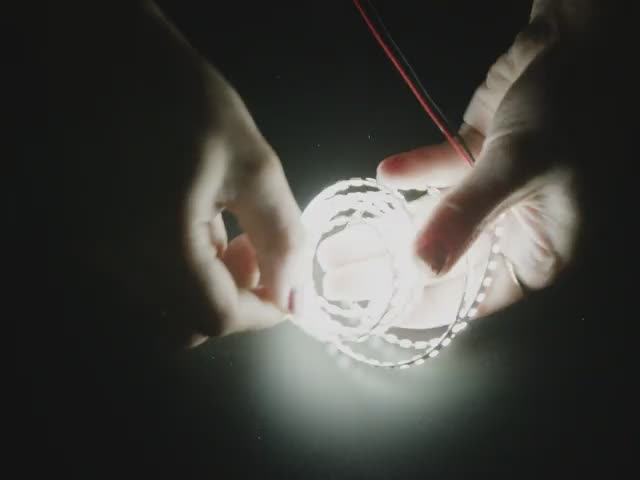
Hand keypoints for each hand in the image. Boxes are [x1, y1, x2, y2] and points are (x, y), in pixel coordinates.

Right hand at [46, 2, 303, 348]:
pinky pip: (143, 276)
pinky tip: (191, 215)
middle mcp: (112, 261)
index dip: (264, 311)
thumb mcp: (252, 163)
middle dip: (236, 296)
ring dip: (208, 280)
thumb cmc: (181, 95)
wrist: (100, 52)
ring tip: (222, 220)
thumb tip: (298, 299)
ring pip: (166, 302)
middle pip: (188, 321)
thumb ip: (282, 237)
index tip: (290, 285)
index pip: (217, 317)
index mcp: (153, 241)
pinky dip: (179, 264)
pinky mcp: (85, 237)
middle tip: (253, 247)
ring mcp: (92, 252)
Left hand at [322, 4, 597, 325]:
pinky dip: (414, 174)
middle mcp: (515, 232)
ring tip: (334, 244)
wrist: (577, 43)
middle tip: (333, 281)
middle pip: (440, 262)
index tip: (368, 312)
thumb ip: (466, 215)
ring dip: (384, 230)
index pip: (469, 297)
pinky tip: (383, 176)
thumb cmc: (566, 108)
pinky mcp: (476, 161)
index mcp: (541, 252)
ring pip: (431, 222)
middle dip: (385, 272)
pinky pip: (439, 175)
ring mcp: (493, 197)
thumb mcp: (518, 164)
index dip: (415, 306)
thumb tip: (419, 267)